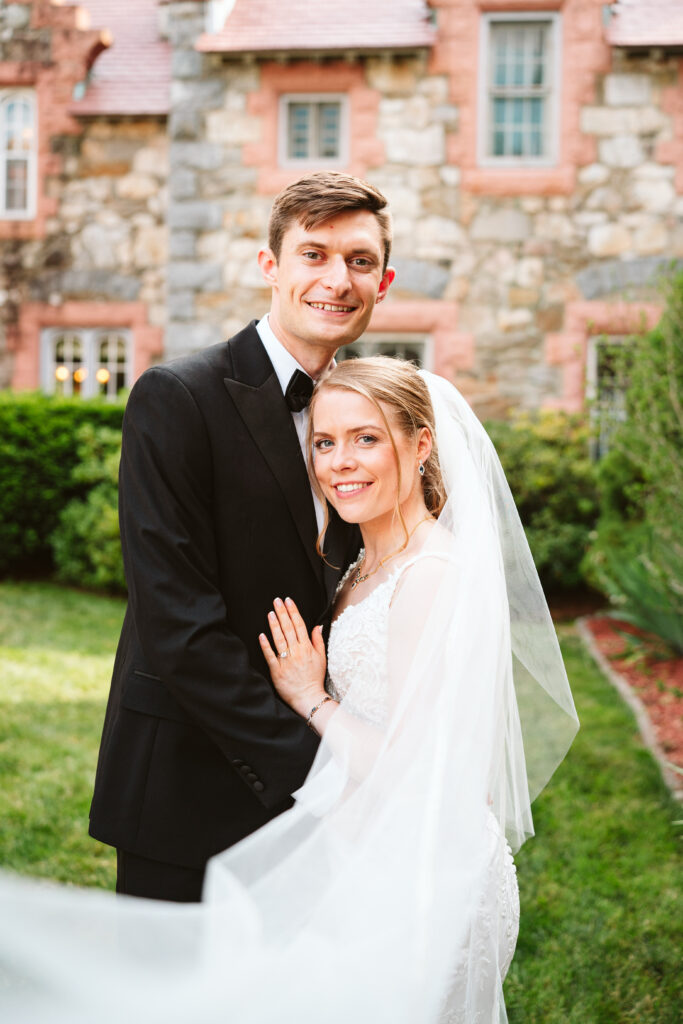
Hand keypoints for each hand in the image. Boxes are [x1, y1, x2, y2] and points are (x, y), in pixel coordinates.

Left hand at [259, 597, 326, 718]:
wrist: (308, 697)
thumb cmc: (315, 678)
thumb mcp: (322, 658)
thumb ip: (318, 640)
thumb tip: (317, 626)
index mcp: (307, 647)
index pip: (299, 625)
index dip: (293, 611)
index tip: (288, 600)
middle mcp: (296, 651)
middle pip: (288, 628)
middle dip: (282, 612)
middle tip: (276, 600)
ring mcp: (285, 660)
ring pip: (279, 639)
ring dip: (274, 625)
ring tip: (270, 613)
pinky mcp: (276, 670)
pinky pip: (270, 655)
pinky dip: (265, 645)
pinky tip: (261, 635)